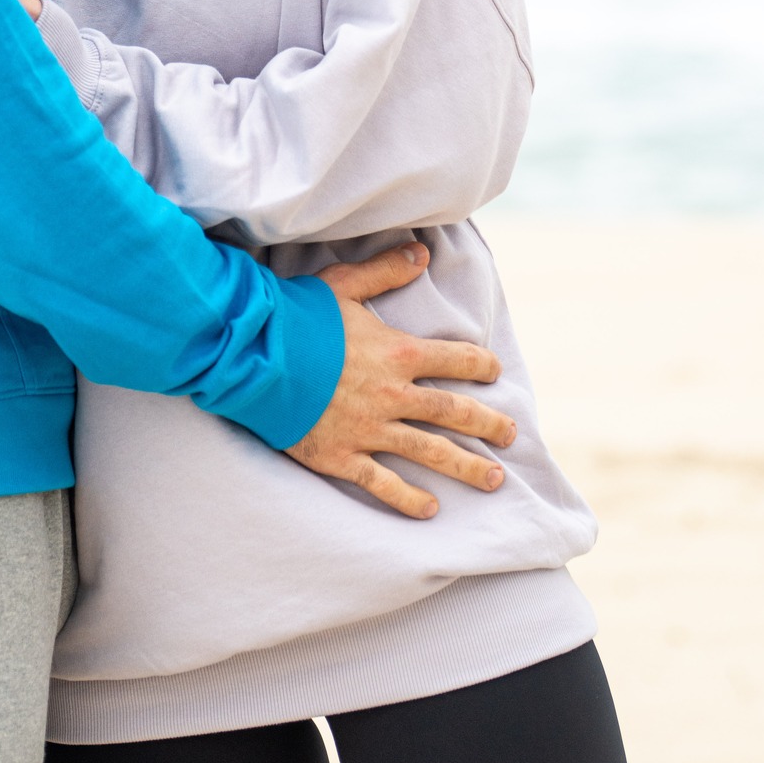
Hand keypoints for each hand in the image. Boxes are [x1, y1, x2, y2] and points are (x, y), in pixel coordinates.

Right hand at [287, 244, 515, 518]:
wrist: (252, 357)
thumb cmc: (295, 317)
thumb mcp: (342, 284)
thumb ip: (384, 271)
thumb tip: (420, 253)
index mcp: (397, 352)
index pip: (456, 360)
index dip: (481, 365)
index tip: (495, 373)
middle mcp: (392, 394)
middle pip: (454, 412)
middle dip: (488, 424)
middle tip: (511, 435)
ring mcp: (369, 429)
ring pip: (430, 452)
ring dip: (466, 466)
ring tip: (493, 479)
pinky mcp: (342, 456)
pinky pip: (383, 484)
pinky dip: (409, 499)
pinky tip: (430, 510)